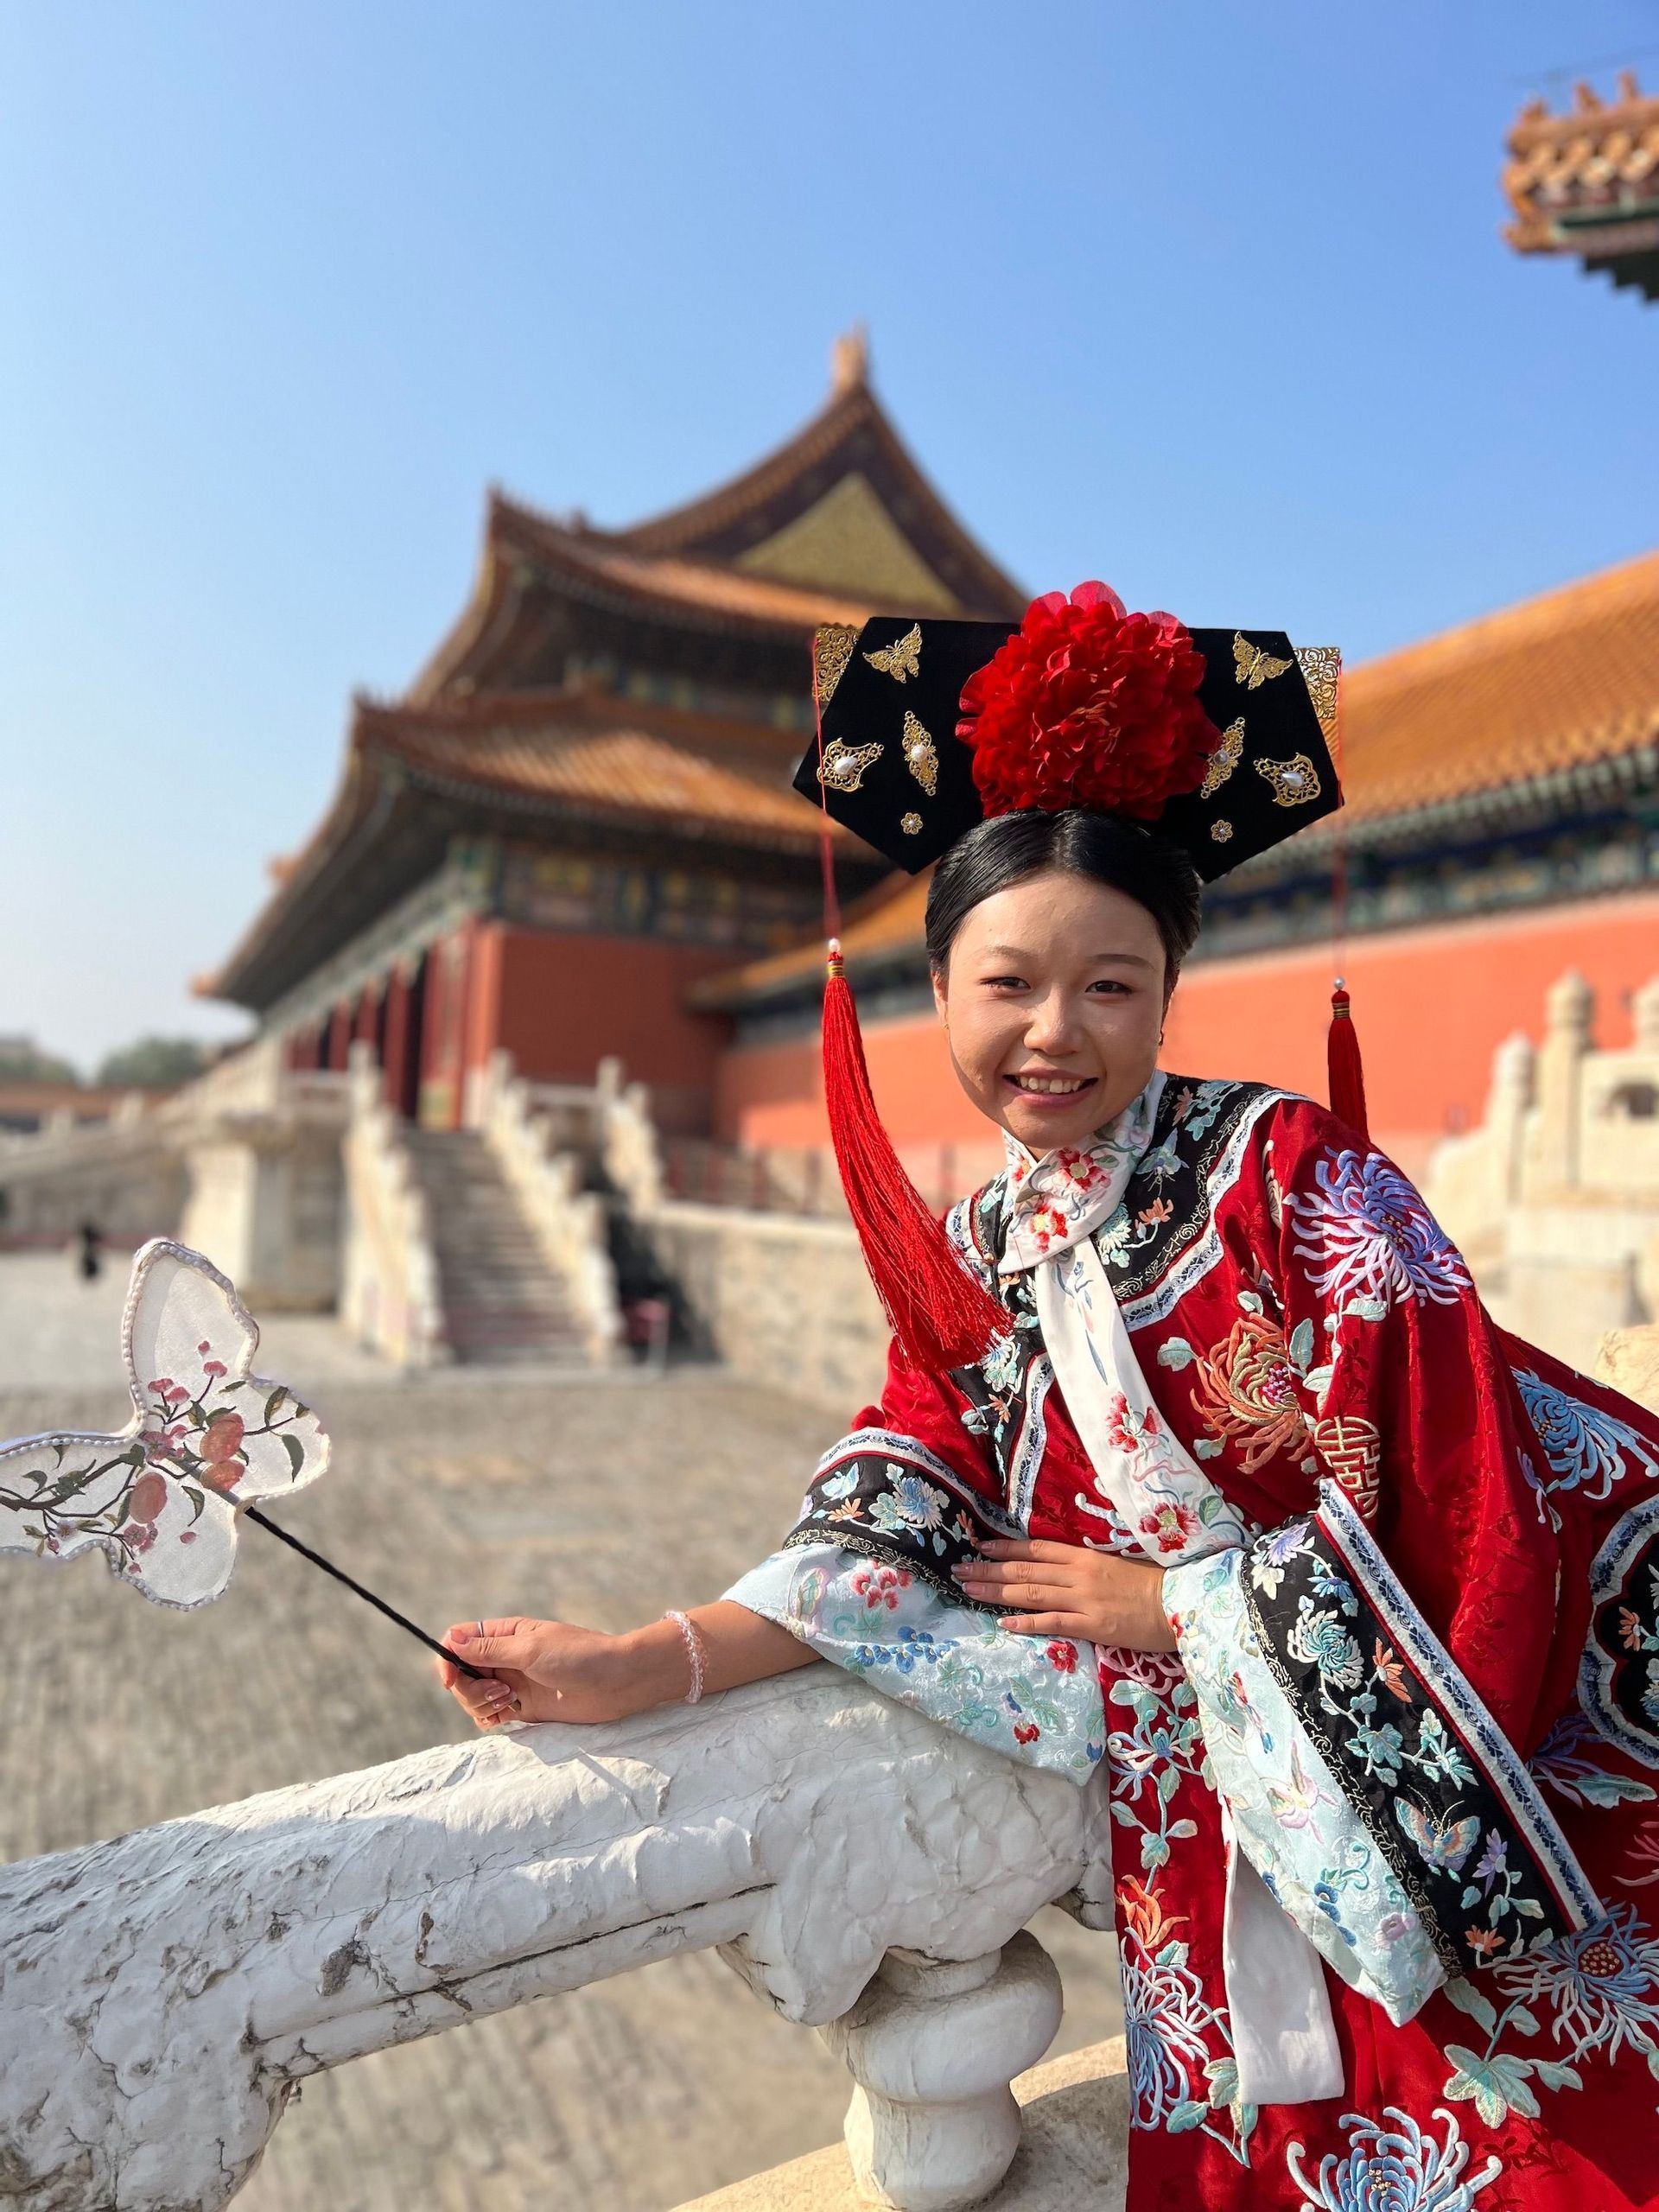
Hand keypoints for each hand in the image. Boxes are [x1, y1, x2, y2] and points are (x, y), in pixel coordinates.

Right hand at [435, 1615, 673, 1729]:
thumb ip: (490, 1649)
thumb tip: (451, 1641)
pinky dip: (486, 1718)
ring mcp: (512, 1683)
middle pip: (462, 1672)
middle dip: (468, 1687)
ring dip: (479, 1702)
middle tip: (498, 1692)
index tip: (450, 1679)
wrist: (616, 1683)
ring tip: (508, 1702)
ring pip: (473, 1695)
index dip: (448, 1659)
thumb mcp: (531, 1649)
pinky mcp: (522, 1707)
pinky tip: (500, 1718)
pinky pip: (488, 1714)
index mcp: (506, 1633)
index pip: (460, 1640)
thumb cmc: (578, 1657)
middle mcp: (505, 1657)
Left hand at [951, 1540, 1176, 1651]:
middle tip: (958, 1569)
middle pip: (1025, 1571)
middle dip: (989, 1570)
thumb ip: (1086, 1565)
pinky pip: (1054, 1623)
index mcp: (1085, 1556)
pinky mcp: (1093, 1626)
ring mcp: (1084, 1600)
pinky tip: (1004, 1622)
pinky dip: (1027, 1622)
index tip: (979, 1544)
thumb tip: (1058, 1566)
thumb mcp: (1116, 1564)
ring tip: (968, 1589)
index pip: (1036, 1549)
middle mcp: (1079, 1574)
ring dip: (996, 1592)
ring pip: (1031, 1594)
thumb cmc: (1153, 1583)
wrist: (1182, 1602)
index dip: (1005, 1547)